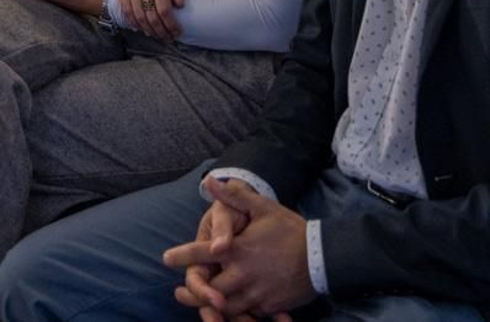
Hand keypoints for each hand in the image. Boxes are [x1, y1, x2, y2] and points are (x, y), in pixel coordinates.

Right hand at [117, 0, 183, 41]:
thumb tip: (180, 7)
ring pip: (139, 17)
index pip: (164, 9)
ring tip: (157, 36)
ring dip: (149, 31)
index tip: (177, 32)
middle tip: (168, 38)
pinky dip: (134, 23)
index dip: (171, 24)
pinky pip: (127, 12)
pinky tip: (143, 28)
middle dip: (161, 31)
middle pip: (151, 16)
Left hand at [163, 177, 312, 319]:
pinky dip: (239, 314)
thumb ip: (234, 196)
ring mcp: (257, 293)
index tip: (166, 258)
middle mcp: (244, 275)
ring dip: (212, 307)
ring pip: (227, 308)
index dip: (182, 256)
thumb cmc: (290, 230)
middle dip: (193, 292)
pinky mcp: (269, 306)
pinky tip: (231, 312)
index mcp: (239, 250)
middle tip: (180, 292)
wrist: (323, 256)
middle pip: (210, 290)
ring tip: (202, 306)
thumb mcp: (263, 207)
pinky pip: (249, 314)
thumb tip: (209, 180)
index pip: (202, 254)